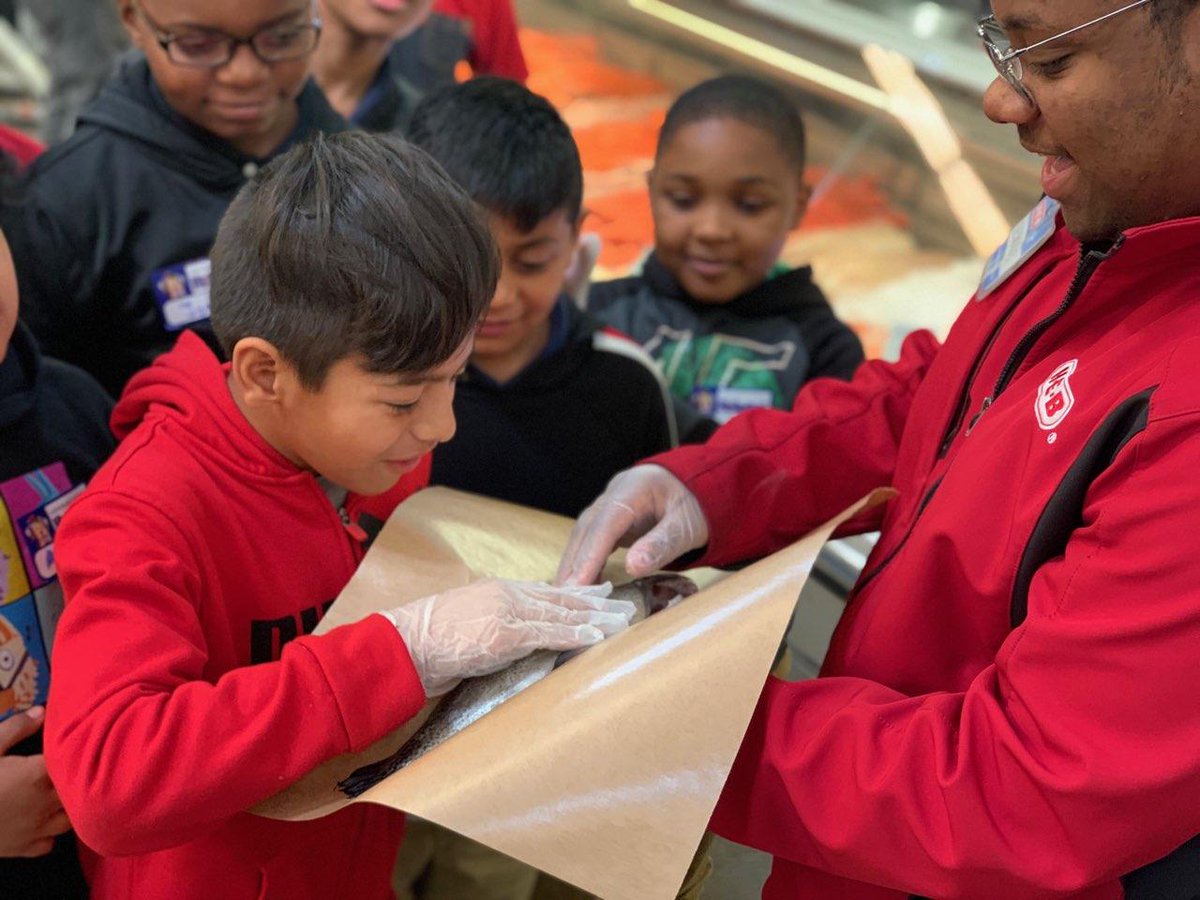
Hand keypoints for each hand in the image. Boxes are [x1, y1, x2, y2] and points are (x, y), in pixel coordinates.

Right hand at [0, 707, 70, 857]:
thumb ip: (16, 728)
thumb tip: (42, 712)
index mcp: (37, 775)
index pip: (73, 760)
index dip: (77, 751)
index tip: (75, 744)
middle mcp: (45, 803)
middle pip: (79, 790)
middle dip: (79, 778)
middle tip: (68, 767)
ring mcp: (37, 829)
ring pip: (71, 819)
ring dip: (68, 807)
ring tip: (58, 793)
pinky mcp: (24, 849)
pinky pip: (50, 843)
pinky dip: (49, 833)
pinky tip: (40, 820)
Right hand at [381, 579, 635, 695]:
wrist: (404, 645)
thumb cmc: (428, 641)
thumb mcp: (468, 623)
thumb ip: (497, 623)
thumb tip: (518, 637)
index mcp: (499, 591)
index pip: (547, 590)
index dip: (578, 592)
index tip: (601, 592)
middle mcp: (508, 595)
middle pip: (562, 598)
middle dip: (596, 602)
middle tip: (625, 604)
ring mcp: (507, 612)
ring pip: (562, 612)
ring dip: (596, 618)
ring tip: (623, 620)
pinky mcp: (504, 633)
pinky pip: (548, 633)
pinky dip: (575, 634)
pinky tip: (596, 636)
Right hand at [556, 465, 708, 585]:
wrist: (702, 486)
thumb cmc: (697, 504)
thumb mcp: (687, 525)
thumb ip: (662, 543)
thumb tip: (632, 567)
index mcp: (633, 489)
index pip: (605, 525)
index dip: (589, 555)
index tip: (577, 584)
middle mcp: (614, 494)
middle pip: (586, 529)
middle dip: (573, 563)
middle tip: (564, 598)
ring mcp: (610, 504)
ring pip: (584, 534)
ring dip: (573, 564)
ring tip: (566, 596)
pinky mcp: (612, 519)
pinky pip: (593, 540)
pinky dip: (585, 561)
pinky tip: (581, 583)